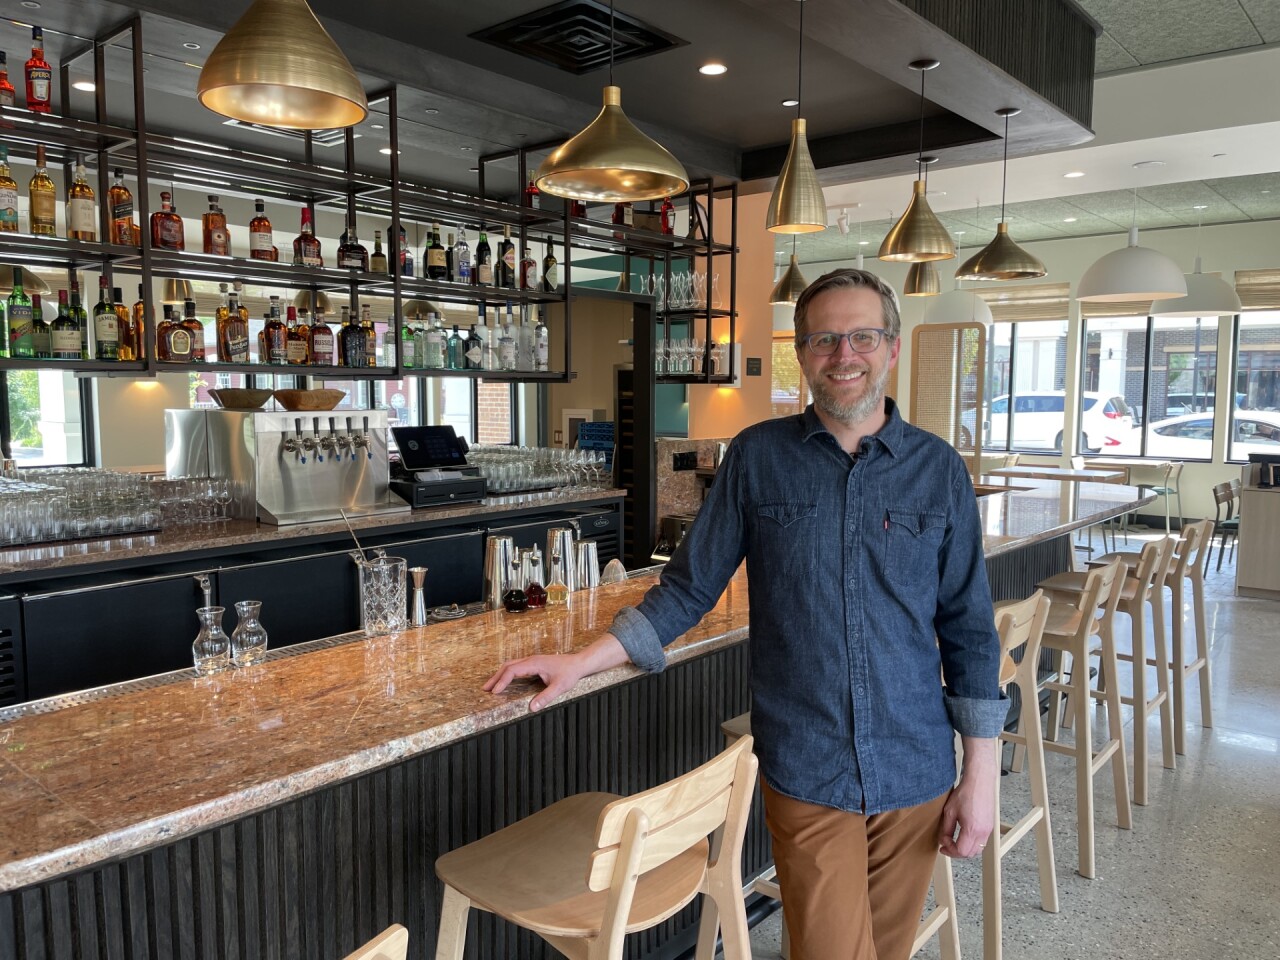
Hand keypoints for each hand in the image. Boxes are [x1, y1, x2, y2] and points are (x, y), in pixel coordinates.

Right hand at [485, 633, 629, 711]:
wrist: (579, 663)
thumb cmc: (570, 673)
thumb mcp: (559, 687)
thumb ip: (546, 697)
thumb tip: (532, 708)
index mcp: (534, 663)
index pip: (512, 670)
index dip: (502, 681)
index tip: (495, 692)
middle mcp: (531, 660)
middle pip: (508, 666)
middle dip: (496, 677)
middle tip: (485, 689)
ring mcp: (532, 661)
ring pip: (511, 665)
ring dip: (500, 675)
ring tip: (491, 686)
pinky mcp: (534, 664)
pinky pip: (516, 667)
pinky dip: (507, 674)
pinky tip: (505, 682)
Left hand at [937, 738, 996, 858]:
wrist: (980, 782)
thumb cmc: (965, 794)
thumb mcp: (950, 811)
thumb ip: (946, 828)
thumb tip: (943, 840)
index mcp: (972, 830)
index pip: (961, 851)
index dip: (950, 851)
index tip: (942, 845)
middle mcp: (983, 833)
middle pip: (970, 853)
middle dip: (956, 852)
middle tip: (946, 845)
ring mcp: (988, 830)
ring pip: (977, 850)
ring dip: (965, 849)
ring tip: (954, 841)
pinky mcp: (990, 826)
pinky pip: (982, 842)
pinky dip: (972, 844)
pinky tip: (963, 836)